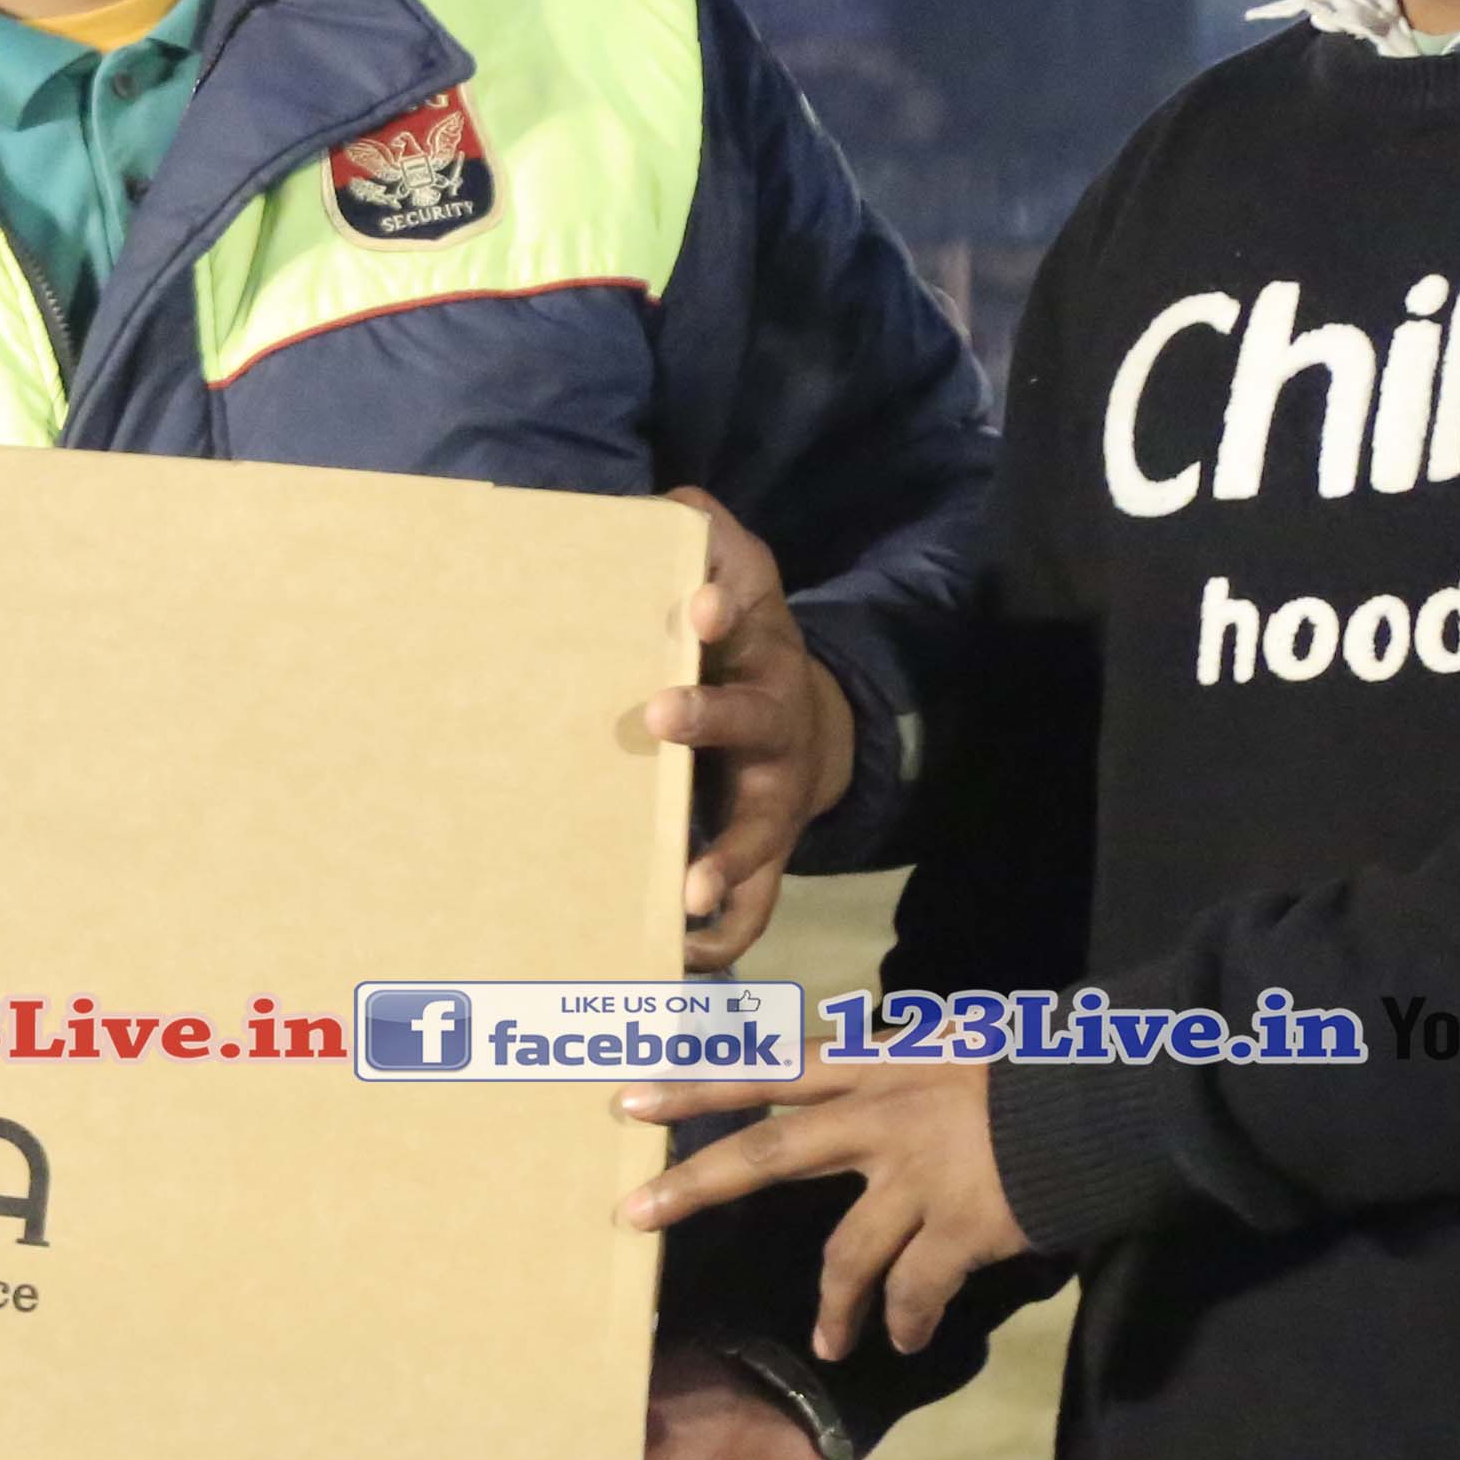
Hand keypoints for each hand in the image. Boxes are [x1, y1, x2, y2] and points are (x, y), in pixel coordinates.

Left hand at [619, 1058, 1028, 1362]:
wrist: (1113, 1096)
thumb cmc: (1039, 1068)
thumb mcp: (956, 1048)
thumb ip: (904, 1064)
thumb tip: (873, 1059)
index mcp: (875, 1066)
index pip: (768, 1070)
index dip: (698, 1083)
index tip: (628, 1098)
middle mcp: (881, 1116)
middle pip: (769, 1152)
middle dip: (695, 1186)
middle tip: (631, 1216)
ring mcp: (916, 1174)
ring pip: (846, 1252)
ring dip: (833, 1306)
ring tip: (830, 1344)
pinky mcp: (958, 1226)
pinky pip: (912, 1289)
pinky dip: (903, 1320)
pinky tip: (904, 1340)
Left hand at [636, 488, 857, 970]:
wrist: (800, 720)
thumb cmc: (731, 639)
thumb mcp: (727, 573)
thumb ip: (698, 535)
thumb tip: (667, 503)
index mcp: (752, 638)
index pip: (744, 604)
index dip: (723, 600)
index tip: (692, 605)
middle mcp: (770, 713)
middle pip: (748, 716)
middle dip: (708, 716)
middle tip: (659, 714)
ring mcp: (771, 790)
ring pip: (760, 829)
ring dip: (727, 859)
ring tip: (688, 890)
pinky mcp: (763, 848)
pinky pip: (754, 900)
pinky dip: (723, 931)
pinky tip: (680, 955)